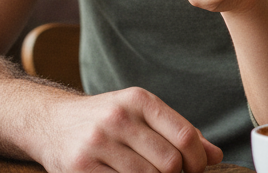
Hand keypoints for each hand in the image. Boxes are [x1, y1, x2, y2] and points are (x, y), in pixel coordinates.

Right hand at [37, 87, 221, 172]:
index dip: (198, 160)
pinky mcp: (81, 167)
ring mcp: (98, 143)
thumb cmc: (107, 119)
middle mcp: (119, 118)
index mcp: (140, 100)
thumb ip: (177, 132)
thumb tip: (215, 155)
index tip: (196, 170)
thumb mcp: (141, 113)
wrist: (53, 121)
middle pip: (169, 163)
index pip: (185, 136)